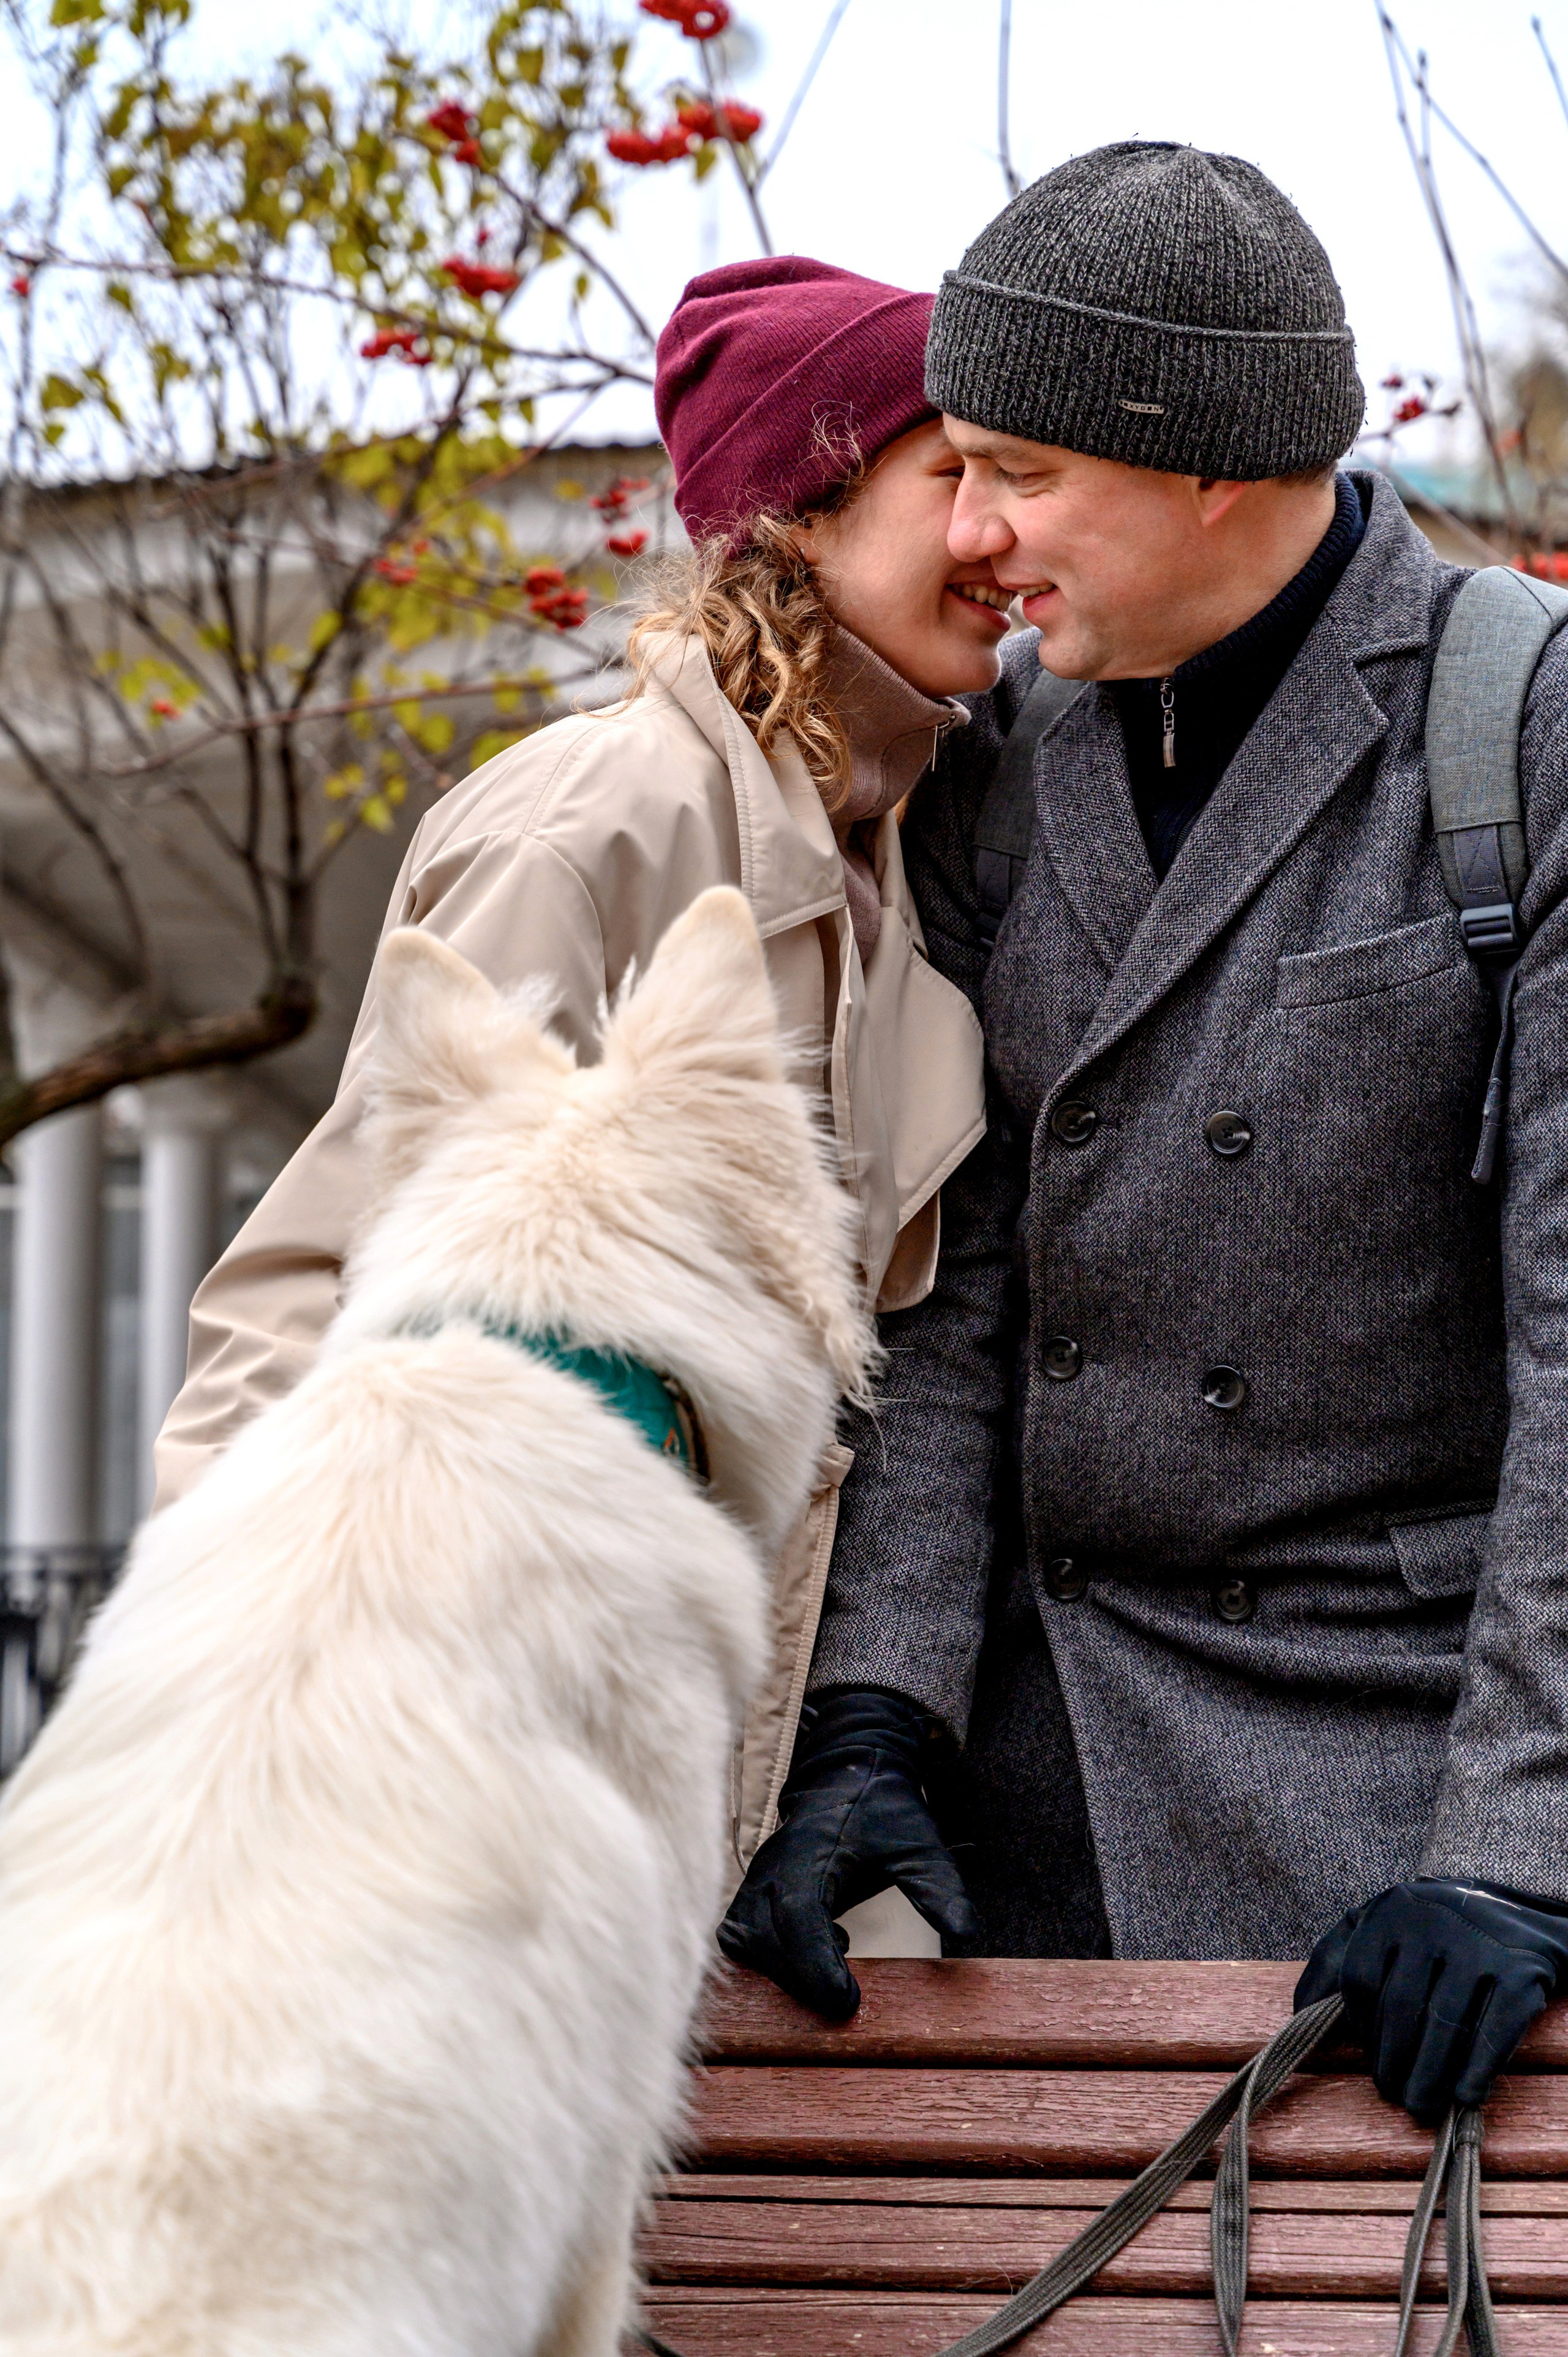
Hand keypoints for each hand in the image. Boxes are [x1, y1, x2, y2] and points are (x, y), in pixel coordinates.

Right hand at [716, 1685, 978, 2020]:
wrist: (847, 1774)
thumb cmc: (883, 1809)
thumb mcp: (920, 1843)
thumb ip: (939, 1885)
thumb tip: (964, 1933)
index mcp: (811, 1849)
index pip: (798, 1915)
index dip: (817, 1964)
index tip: (848, 2000)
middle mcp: (773, 1865)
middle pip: (766, 1938)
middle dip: (804, 1980)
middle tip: (848, 2003)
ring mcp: (756, 1877)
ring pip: (747, 1941)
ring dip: (785, 1972)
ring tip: (832, 1978)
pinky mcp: (751, 1890)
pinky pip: (742, 1936)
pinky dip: (770, 1957)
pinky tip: (820, 1950)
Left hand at [1297, 1877, 1567, 2120]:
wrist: (1511, 1912)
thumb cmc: (1428, 1929)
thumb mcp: (1377, 1925)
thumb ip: (1334, 1960)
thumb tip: (1300, 2012)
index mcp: (1391, 1912)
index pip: (1361, 1980)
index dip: (1360, 2027)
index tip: (1366, 2058)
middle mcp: (1433, 1924)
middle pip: (1401, 2008)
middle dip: (1392, 2061)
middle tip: (1392, 2092)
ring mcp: (1479, 1948)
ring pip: (1445, 2025)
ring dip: (1429, 2075)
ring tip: (1421, 2103)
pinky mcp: (1520, 1974)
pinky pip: (1492, 2033)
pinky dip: (1475, 2070)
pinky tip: (1463, 2094)